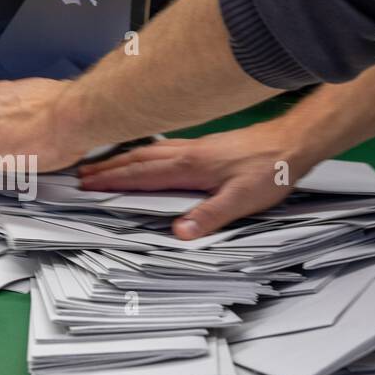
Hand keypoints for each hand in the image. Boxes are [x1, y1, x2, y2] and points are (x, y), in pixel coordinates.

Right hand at [79, 123, 315, 237]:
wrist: (291, 142)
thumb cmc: (269, 170)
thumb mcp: (242, 200)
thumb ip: (210, 215)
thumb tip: (179, 232)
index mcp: (190, 166)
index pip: (142, 175)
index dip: (114, 181)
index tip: (89, 185)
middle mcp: (187, 152)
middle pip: (138, 160)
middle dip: (108, 167)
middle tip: (83, 175)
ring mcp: (194, 146)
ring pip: (148, 151)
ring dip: (122, 158)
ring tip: (102, 165)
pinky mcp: (204, 145)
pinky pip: (162, 148)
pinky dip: (143, 153)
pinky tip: (144, 156)